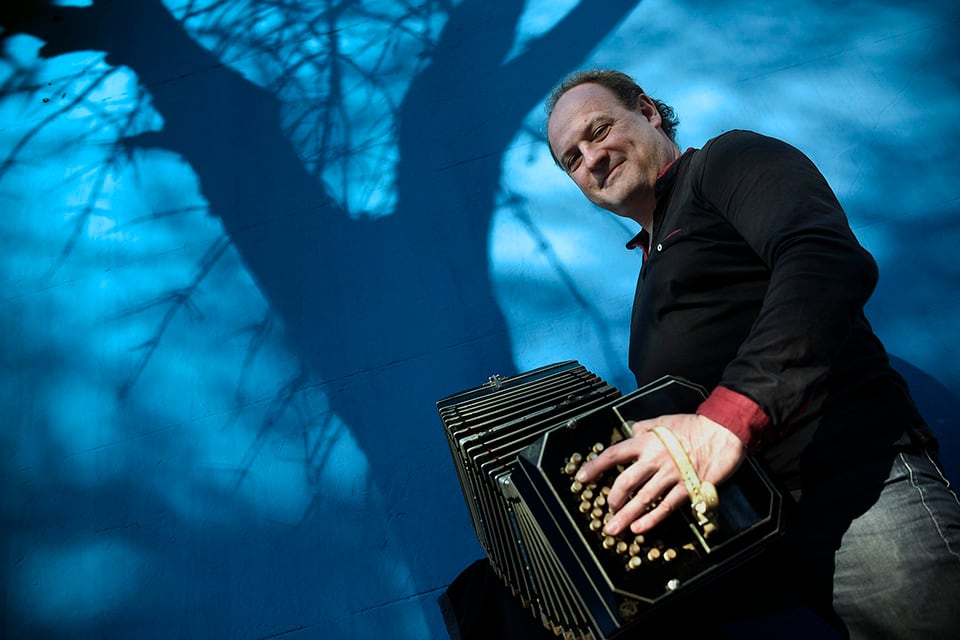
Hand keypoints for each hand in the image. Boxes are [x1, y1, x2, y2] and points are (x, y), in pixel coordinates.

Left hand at [575, 413, 745, 535]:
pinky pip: (665, 506)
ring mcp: (671, 475)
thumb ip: (644, 428)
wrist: (722, 431)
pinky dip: (651, 519)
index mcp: (646, 442)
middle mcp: (655, 459)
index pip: (614, 454)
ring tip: (614, 528)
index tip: (581, 478)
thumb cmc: (693, 425)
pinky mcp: (687, 488)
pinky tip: (639, 528)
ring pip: (643, 498)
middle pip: (626, 482)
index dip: (595, 467)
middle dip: (612, 499)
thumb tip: (630, 432)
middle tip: (607, 510)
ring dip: (626, 515)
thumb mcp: (663, 421)